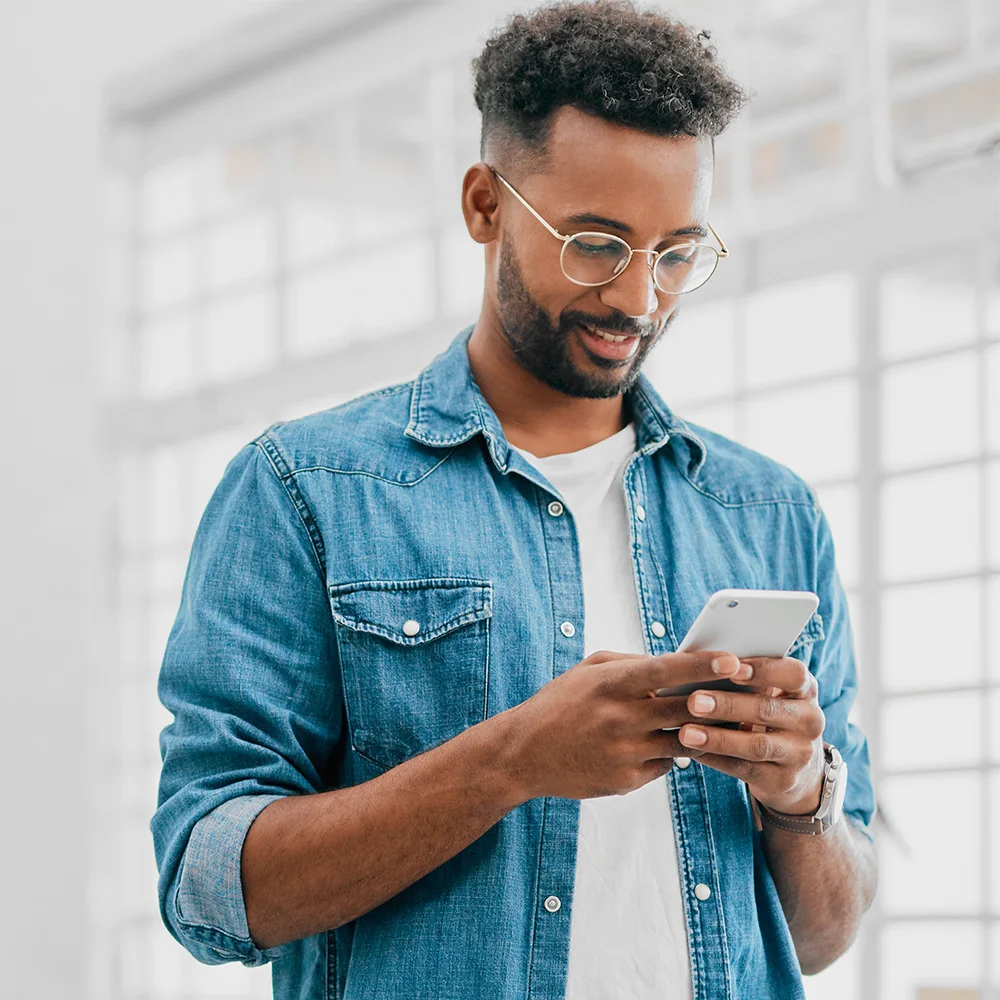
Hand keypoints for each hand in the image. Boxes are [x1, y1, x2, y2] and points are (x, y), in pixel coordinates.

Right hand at [499, 648, 750, 800]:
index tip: (734, 660)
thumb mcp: (589, 670)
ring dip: (711, 732)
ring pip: (684, 740)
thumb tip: (675, 664)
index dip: (702, 665)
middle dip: (723, 701)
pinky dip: (678, 752)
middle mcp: (620, 718)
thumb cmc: (560, 703)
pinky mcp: (627, 780)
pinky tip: (686, 744)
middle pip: (685, 708)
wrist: (524, 754)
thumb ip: (631, 663)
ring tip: (738, 723)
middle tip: (758, 693)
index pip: (665, 670)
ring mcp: (625, 752)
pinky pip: (667, 764)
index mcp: (611, 684)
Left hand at [676, 653, 826, 814]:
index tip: (732, 666)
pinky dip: (716, 760)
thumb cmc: (770, 714)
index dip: (764, 670)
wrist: (798, 768)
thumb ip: (746, 677)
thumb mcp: (771, 693)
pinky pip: (745, 770)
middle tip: (693, 701)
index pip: (794, 674)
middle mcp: (809, 721)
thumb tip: (702, 663)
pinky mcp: (783, 781)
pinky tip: (693, 752)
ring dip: (718, 738)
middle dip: (727, 705)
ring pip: (757, 745)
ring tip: (686, 733)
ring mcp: (800, 754)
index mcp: (806, 690)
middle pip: (768, 709)